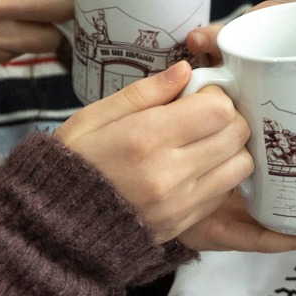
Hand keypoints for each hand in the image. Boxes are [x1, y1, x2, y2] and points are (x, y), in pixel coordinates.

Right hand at [54, 62, 253, 243]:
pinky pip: (224, 193)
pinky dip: (221, 176)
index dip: (215, 96)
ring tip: (205, 141)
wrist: (55, 224)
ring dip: (230, 148)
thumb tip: (185, 70)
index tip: (197, 95)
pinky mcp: (183, 224)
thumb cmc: (74, 162)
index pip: (218, 109)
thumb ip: (144, 92)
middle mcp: (168, 173)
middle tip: (204, 115)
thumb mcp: (95, 116)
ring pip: (240, 166)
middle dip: (227, 118)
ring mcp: (179, 203)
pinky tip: (196, 167)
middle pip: (236, 135)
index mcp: (145, 138)